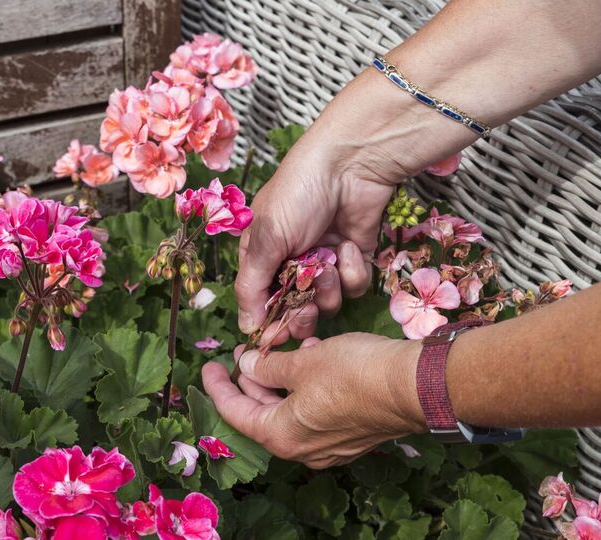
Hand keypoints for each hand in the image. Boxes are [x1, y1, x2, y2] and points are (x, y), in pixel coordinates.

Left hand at [201, 333, 426, 468]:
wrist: (413, 386)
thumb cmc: (354, 373)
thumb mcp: (303, 362)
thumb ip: (268, 366)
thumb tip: (248, 365)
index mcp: (282, 435)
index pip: (236, 412)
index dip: (218, 387)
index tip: (209, 367)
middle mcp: (302, 448)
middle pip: (262, 413)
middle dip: (252, 379)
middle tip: (247, 351)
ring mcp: (328, 446)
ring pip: (290, 410)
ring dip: (282, 379)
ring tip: (286, 347)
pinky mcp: (350, 435)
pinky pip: (315, 412)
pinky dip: (306, 387)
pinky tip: (314, 358)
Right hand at [235, 66, 474, 336]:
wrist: (351, 164)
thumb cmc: (298, 193)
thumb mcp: (265, 239)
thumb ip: (252, 287)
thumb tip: (245, 329)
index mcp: (261, 257)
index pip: (261, 303)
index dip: (270, 321)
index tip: (278, 333)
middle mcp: (292, 262)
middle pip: (295, 310)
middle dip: (302, 314)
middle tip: (307, 308)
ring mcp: (325, 262)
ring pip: (327, 303)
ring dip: (328, 289)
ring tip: (329, 263)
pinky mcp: (355, 259)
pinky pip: (353, 287)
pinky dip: (352, 270)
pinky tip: (349, 246)